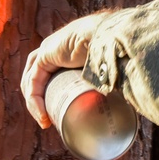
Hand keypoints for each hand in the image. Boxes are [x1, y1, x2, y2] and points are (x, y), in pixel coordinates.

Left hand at [21, 12, 110, 127]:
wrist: (111, 38)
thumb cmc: (116, 53)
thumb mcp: (109, 72)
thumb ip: (112, 83)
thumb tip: (127, 105)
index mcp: (68, 51)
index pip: (51, 74)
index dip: (50, 94)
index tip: (58, 116)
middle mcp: (55, 48)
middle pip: (38, 78)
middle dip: (40, 101)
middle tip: (49, 121)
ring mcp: (48, 50)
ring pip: (32, 81)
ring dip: (35, 104)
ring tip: (46, 122)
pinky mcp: (45, 55)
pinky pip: (34, 81)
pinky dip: (35, 100)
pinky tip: (42, 115)